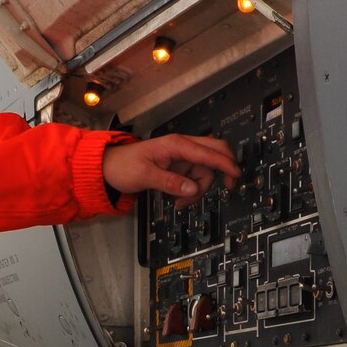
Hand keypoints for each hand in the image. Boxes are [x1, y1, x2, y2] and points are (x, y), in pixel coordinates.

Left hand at [102, 133, 239, 203]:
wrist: (110, 167)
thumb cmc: (123, 165)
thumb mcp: (145, 175)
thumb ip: (170, 183)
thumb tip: (192, 189)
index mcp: (176, 144)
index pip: (208, 151)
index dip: (225, 163)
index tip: (236, 175)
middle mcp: (182, 148)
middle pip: (215, 153)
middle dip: (222, 170)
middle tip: (228, 186)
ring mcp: (182, 158)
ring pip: (205, 171)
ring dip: (199, 189)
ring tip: (181, 202)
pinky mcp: (179, 167)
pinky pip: (195, 178)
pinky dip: (191, 191)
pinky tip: (179, 199)